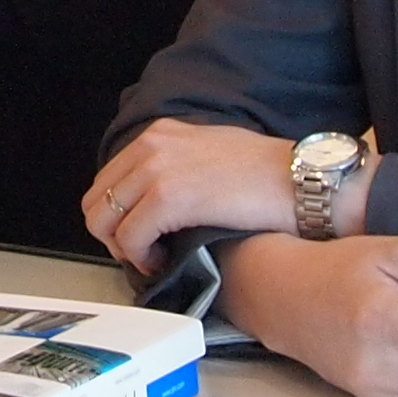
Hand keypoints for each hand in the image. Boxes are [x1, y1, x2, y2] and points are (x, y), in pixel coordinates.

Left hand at [83, 120, 300, 271]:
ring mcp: (157, 169)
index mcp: (160, 135)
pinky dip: (141, 257)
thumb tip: (155, 200)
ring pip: (103, 220)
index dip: (117, 216)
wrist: (300, 180)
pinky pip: (129, 237)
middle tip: (143, 252)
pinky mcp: (168, 197)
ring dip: (124, 248)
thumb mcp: (210, 154)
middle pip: (97, 200)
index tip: (139, 236)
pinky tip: (164, 261)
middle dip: (114, 234)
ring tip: (154, 258)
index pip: (109, 180)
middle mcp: (151, 146)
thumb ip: (177, 168)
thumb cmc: (268, 174)